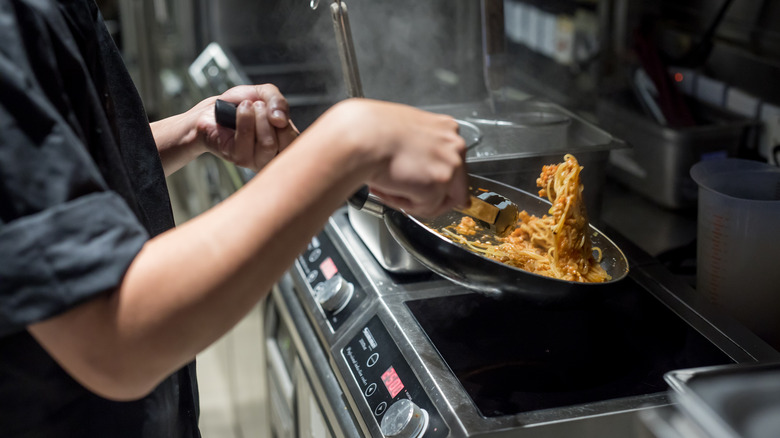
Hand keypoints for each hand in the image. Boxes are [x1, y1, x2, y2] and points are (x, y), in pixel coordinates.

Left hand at [196, 84, 298, 170]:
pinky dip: (244, 117)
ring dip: (257, 116)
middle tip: (259, 107)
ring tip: (247, 107)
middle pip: (285, 143)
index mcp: (283, 146)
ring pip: (267, 143)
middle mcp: (271, 158)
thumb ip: (279, 102)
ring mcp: (254, 162)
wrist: (212, 110)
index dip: (286, 122)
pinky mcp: (237, 158)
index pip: (298, 144)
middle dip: (271, 117)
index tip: (272, 112)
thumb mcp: (265, 95)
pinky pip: (246, 138)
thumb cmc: (240, 105)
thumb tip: (280, 120)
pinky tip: (238, 111)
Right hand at [324, 99, 468, 217]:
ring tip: (390, 187)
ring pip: (439, 200)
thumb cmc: (372, 130)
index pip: (454, 162)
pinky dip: (404, 204)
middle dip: (429, 195)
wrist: (362, 136)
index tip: (426, 184)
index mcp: (446, 128)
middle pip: (456, 186)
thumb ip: (420, 148)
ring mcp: (450, 164)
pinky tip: (389, 189)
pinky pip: (425, 208)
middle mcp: (454, 145)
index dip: (437, 179)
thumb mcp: (404, 130)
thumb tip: (421, 165)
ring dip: (414, 200)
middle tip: (404, 192)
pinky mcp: (438, 183)